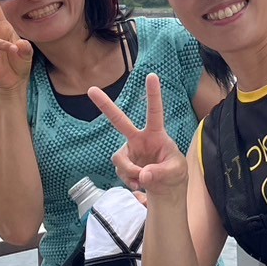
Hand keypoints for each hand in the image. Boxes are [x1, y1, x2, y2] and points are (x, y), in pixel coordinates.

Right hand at [89, 74, 188, 199]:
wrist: (166, 190)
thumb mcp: (175, 172)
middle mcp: (139, 139)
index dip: (153, 94)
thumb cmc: (174, 174)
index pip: (155, 112)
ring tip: (143, 181)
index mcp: (156, 134)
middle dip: (105, 106)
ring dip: (130, 171)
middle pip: (119, 120)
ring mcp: (129, 152)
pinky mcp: (123, 165)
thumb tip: (142, 174)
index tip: (151, 75)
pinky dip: (130, 181)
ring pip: (119, 158)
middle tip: (91, 89)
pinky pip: (121, 173)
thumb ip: (161, 172)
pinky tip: (140, 186)